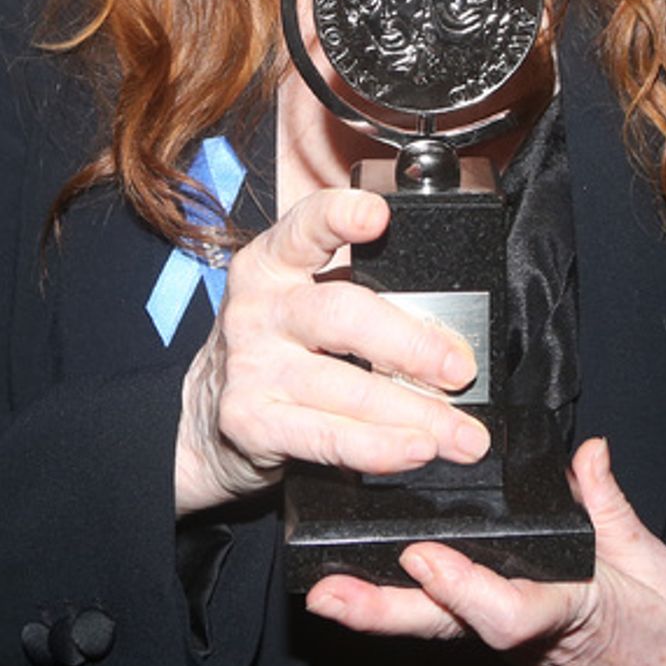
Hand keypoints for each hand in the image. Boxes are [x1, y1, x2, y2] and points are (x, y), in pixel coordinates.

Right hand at [174, 188, 491, 516]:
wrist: (205, 415)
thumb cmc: (276, 351)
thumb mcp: (303, 305)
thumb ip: (364, 303)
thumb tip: (453, 339)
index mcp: (274, 263)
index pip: (306, 226)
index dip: (339, 215)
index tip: (377, 217)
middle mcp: (259, 307)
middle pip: (342, 314)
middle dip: (412, 345)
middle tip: (460, 369)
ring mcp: (251, 365)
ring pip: (345, 385)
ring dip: (415, 413)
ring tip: (460, 433)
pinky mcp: (250, 421)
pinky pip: (327, 435)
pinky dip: (379, 447)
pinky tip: (414, 450)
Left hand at [302, 436, 665, 665]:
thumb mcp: (658, 568)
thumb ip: (614, 509)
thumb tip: (590, 452)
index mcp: (571, 613)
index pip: (508, 611)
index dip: (462, 587)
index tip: (423, 557)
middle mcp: (529, 637)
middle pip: (447, 627)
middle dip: (383, 611)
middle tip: (326, 595)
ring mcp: (513, 646)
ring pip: (439, 628)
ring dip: (380, 612)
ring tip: (322, 592)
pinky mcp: (507, 642)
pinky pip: (450, 624)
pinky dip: (406, 607)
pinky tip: (360, 591)